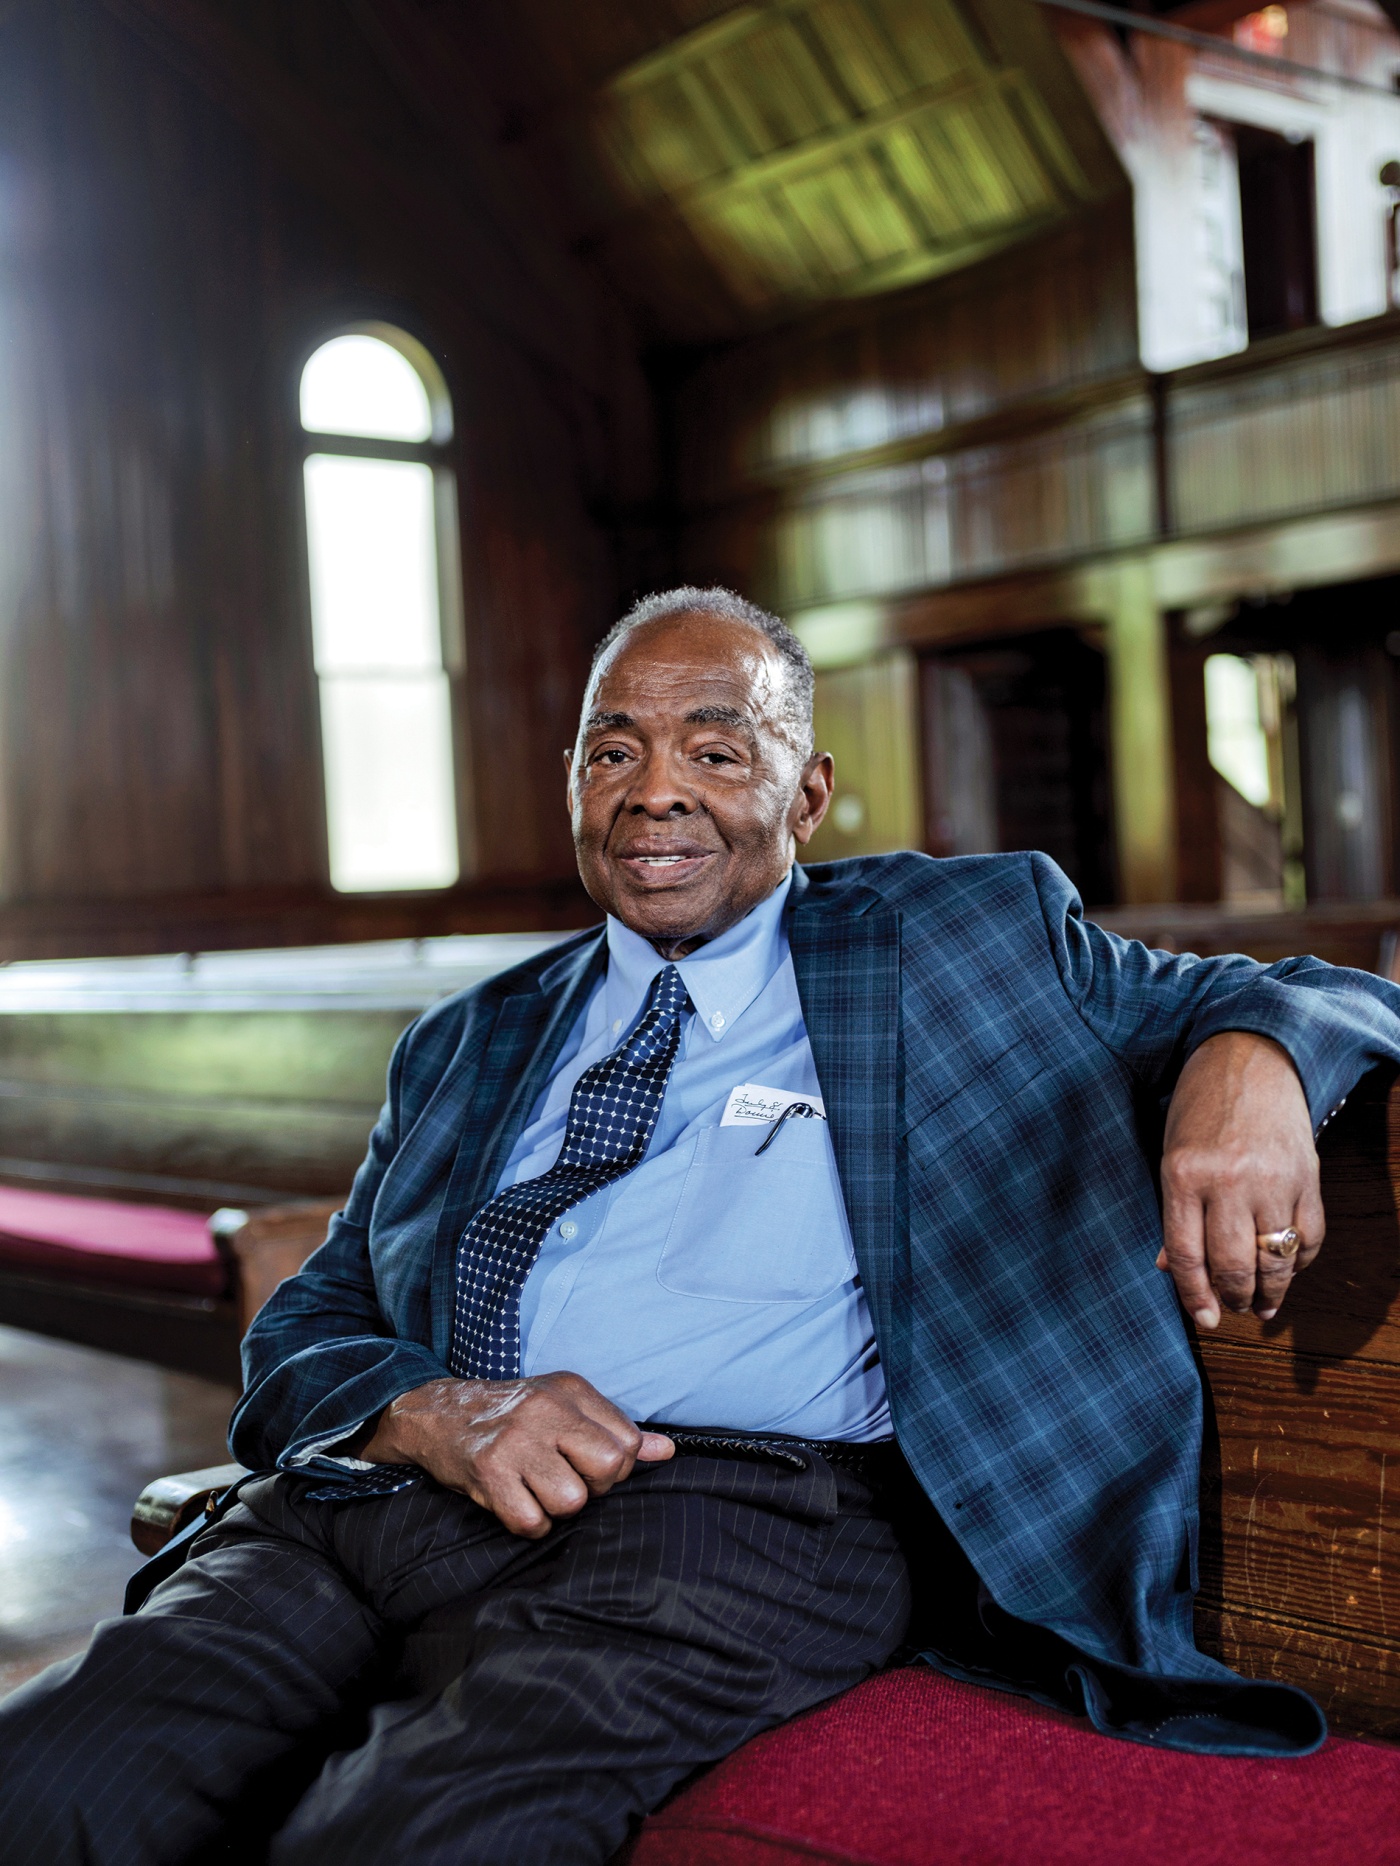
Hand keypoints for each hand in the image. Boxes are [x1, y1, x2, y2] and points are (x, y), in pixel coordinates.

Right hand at [359, 1371, 673, 1537]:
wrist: (439, 1413)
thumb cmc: (513, 1413)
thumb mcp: (565, 1406)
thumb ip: (615, 1428)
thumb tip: (667, 1451)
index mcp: (571, 1391)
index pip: (629, 1442)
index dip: (617, 1466)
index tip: (590, 1466)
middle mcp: (546, 1411)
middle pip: (608, 1469)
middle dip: (595, 1488)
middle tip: (570, 1481)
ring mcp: (516, 1442)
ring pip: (571, 1501)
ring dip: (558, 1508)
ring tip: (539, 1490)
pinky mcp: (488, 1472)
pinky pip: (531, 1522)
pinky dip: (529, 1523)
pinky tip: (517, 1502)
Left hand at [1157, 1030, 1323, 1328]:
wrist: (1251, 1058)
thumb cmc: (1201, 1107)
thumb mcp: (1172, 1154)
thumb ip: (1174, 1213)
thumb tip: (1171, 1269)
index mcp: (1183, 1175)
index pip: (1187, 1255)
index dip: (1195, 1297)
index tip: (1205, 1320)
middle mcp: (1227, 1180)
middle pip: (1232, 1265)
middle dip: (1234, 1298)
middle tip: (1235, 1308)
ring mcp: (1272, 1180)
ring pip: (1274, 1259)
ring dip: (1270, 1291)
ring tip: (1263, 1303)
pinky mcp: (1308, 1176)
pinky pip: (1310, 1237)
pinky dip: (1301, 1262)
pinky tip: (1289, 1270)